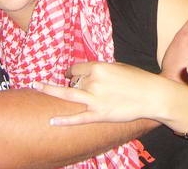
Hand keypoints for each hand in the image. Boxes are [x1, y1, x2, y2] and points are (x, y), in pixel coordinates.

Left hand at [35, 62, 187, 128]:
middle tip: (64, 85)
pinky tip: (51, 120)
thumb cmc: (138, 79)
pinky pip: (78, 118)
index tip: (68, 75)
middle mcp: (94, 82)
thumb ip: (103, 69)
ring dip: (50, 90)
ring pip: (68, 95)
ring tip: (36, 86)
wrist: (152, 95)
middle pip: (74, 81)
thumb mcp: (119, 66)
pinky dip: (64, 120)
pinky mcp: (99, 115)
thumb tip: (91, 72)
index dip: (71, 71)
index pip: (77, 69)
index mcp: (99, 68)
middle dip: (70, 83)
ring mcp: (95, 99)